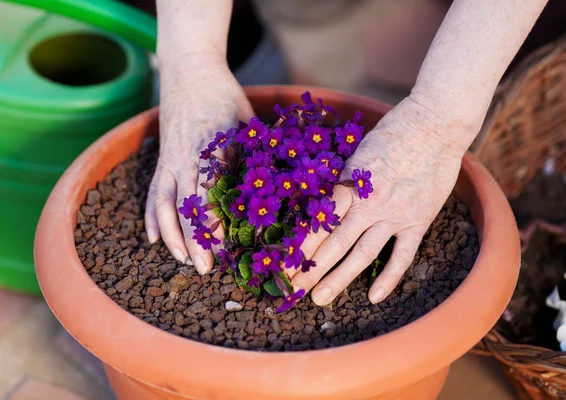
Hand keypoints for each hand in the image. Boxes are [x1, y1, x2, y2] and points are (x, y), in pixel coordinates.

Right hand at [145, 54, 252, 273]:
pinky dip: (151, 217)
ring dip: (170, 235)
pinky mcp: (161, 159)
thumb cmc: (225, 96)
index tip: (225, 249)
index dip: (215, 224)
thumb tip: (281, 187)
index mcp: (212, 148)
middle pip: (186, 206)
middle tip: (205, 269)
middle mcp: (186, 158)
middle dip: (194, 240)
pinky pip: (153, 193)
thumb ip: (258, 152)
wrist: (189, 69)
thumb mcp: (248, 121)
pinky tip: (152, 239)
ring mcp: (170, 160)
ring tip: (183, 260)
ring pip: (164, 204)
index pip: (211, 194)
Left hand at [290, 97, 467, 304]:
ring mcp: (395, 214)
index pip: (318, 222)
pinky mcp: (418, 221)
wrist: (435, 125)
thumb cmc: (392, 133)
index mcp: (350, 184)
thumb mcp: (357, 152)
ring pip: (362, 253)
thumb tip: (318, 202)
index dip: (299, 244)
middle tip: (292, 290)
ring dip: (339, 278)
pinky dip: (388, 277)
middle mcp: (369, 203)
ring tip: (320, 299)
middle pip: (334, 243)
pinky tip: (373, 296)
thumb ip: (342, 182)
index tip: (282, 262)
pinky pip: (402, 255)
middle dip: (311, 268)